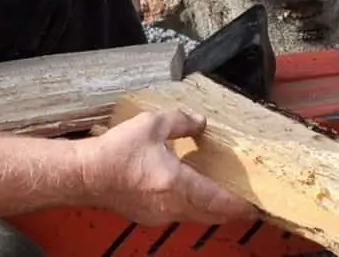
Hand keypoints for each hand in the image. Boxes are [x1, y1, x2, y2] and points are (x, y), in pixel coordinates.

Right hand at [77, 109, 257, 226]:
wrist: (84, 174)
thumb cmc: (115, 153)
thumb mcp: (151, 125)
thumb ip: (180, 121)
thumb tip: (199, 122)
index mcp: (177, 184)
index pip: (219, 201)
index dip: (239, 204)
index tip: (254, 204)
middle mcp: (172, 206)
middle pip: (211, 215)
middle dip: (228, 210)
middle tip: (242, 202)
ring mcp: (159, 215)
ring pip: (194, 216)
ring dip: (209, 208)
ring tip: (218, 195)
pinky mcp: (147, 216)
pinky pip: (177, 214)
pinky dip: (189, 206)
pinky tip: (186, 192)